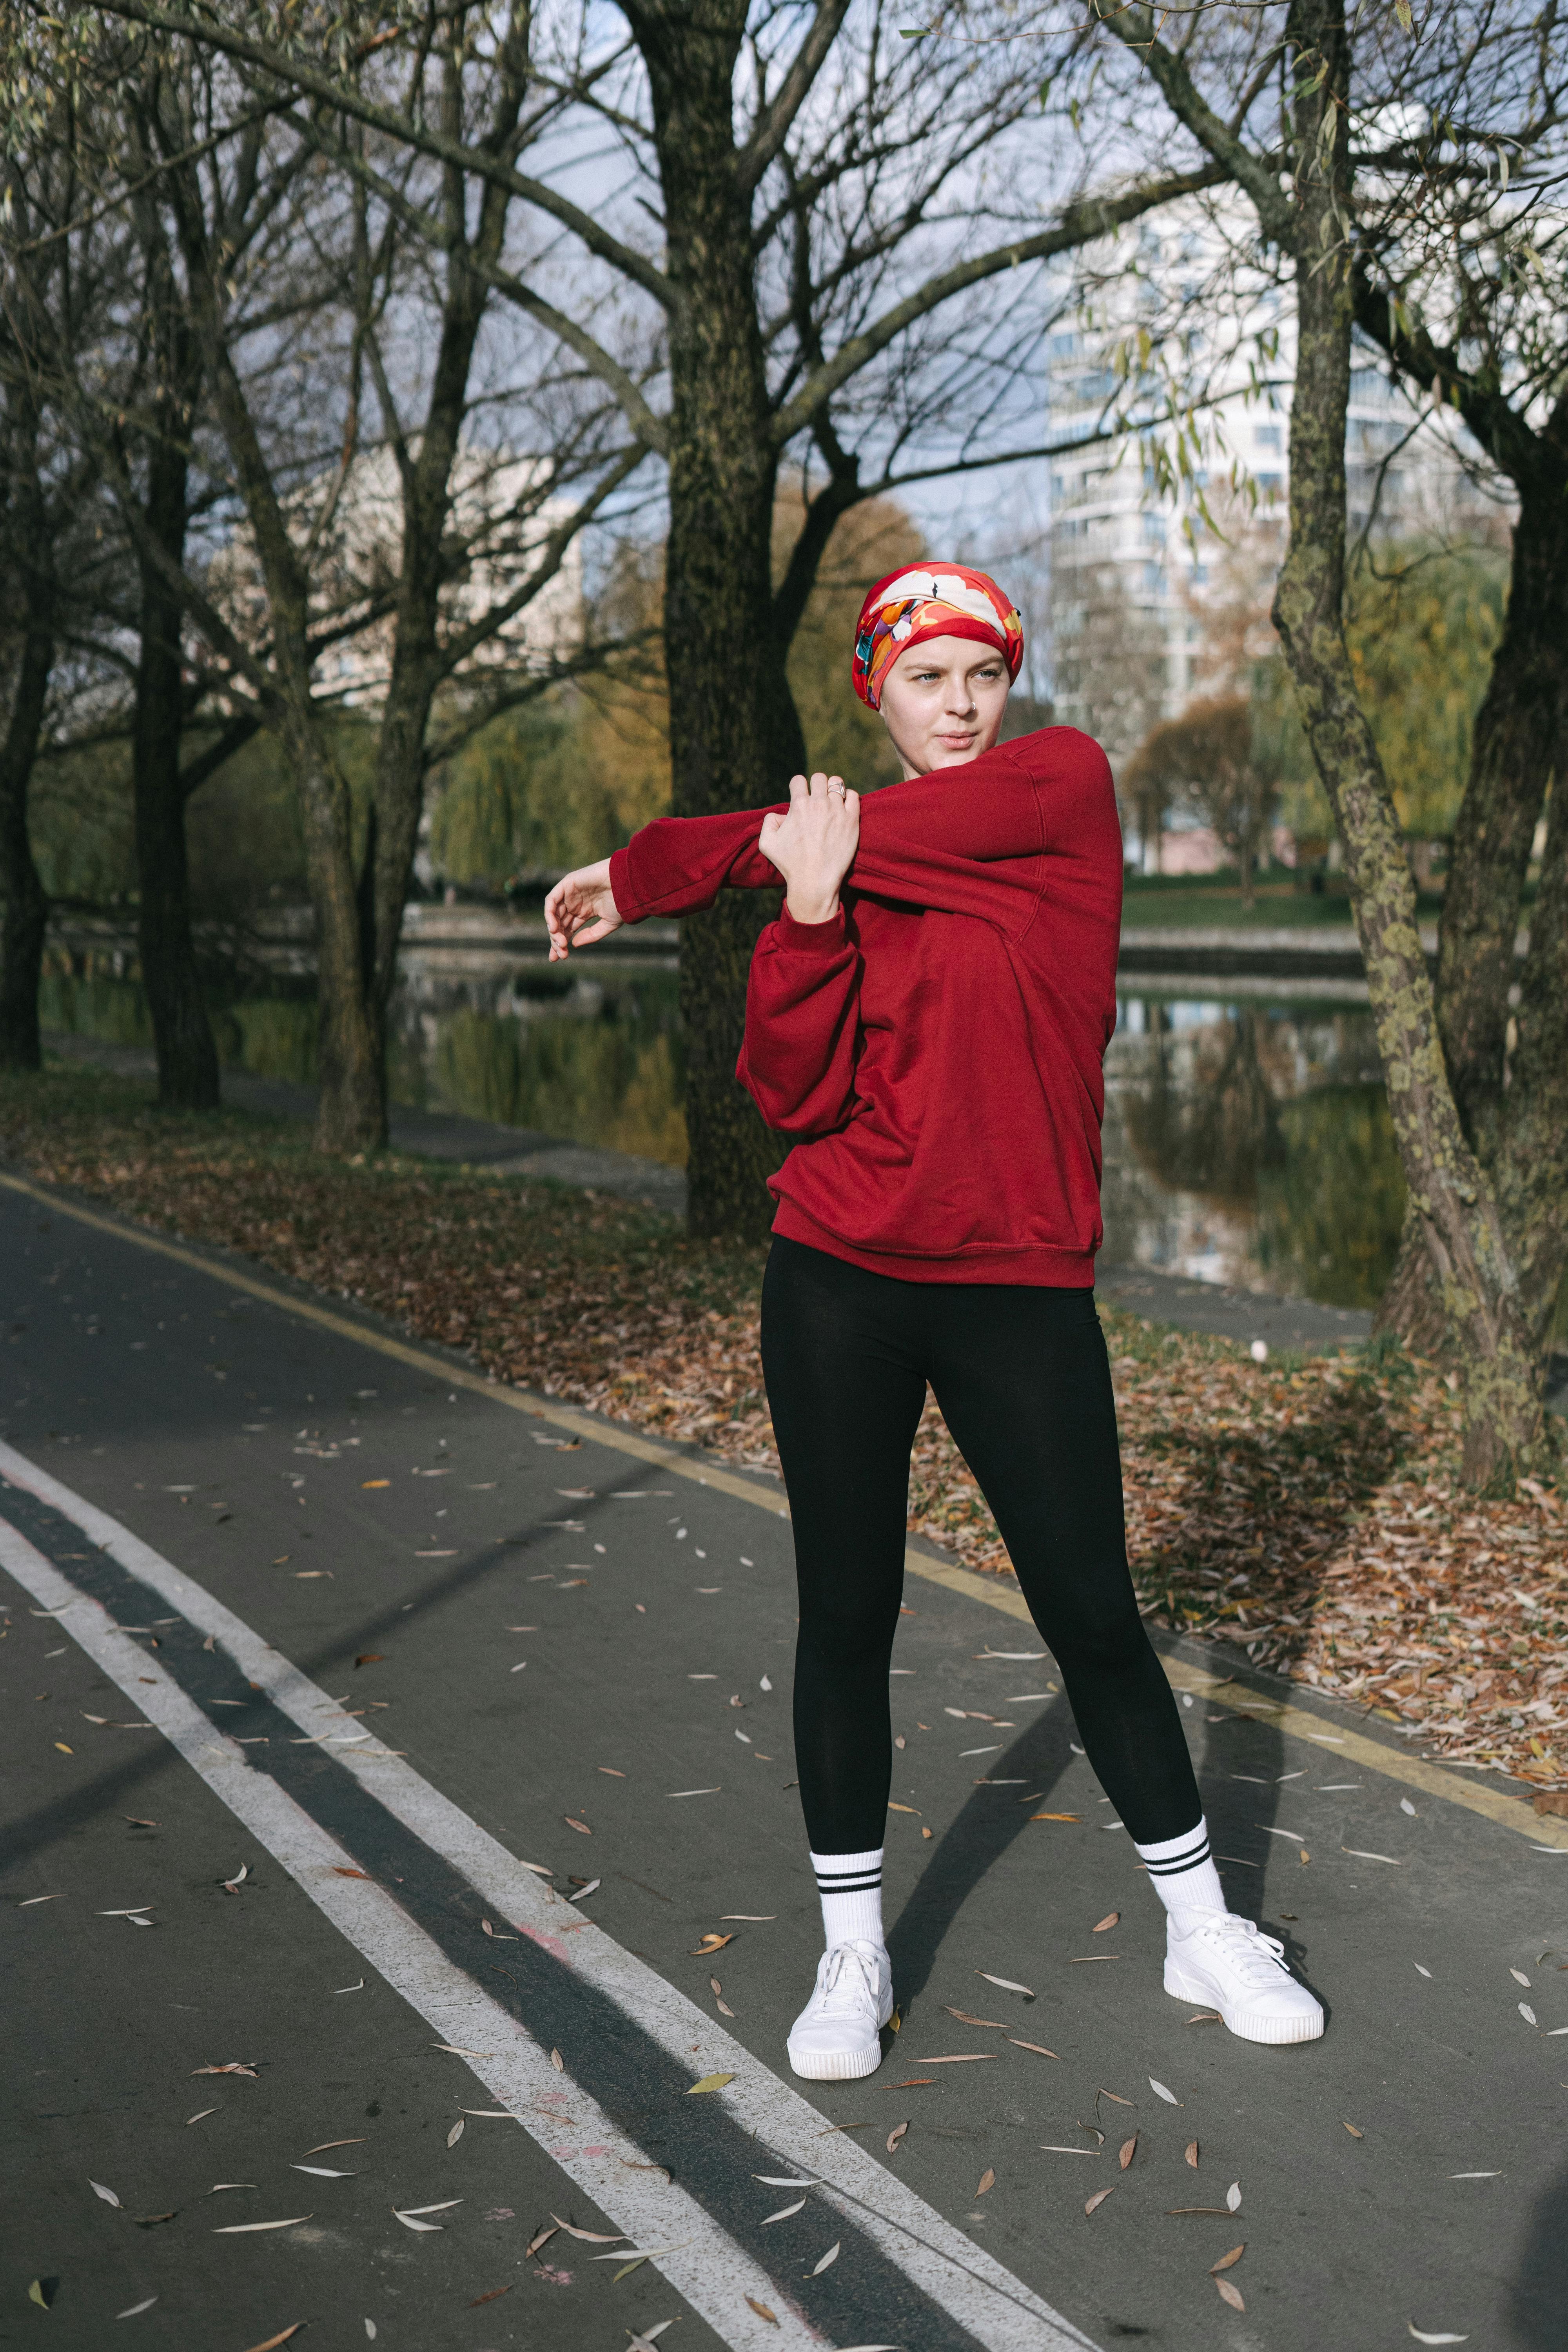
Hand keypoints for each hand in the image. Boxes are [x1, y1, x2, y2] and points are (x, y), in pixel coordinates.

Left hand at [544, 858, 622, 960]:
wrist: (628, 884)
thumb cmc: (622, 902)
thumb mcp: (608, 924)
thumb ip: (591, 935)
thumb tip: (573, 944)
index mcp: (585, 912)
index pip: (567, 929)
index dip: (561, 943)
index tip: (559, 958)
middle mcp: (575, 903)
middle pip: (559, 924)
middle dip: (556, 940)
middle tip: (560, 954)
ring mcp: (570, 893)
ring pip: (553, 914)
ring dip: (553, 930)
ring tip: (560, 942)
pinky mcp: (568, 883)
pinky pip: (551, 900)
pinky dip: (549, 914)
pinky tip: (554, 928)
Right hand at [758, 771, 859, 925]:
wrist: (815, 881)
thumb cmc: (790, 865)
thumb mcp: (767, 843)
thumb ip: (769, 821)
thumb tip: (781, 815)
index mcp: (798, 805)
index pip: (798, 780)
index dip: (797, 787)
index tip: (800, 797)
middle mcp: (818, 803)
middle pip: (819, 778)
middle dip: (816, 786)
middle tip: (817, 800)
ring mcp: (837, 810)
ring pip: (837, 783)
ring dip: (833, 789)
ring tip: (832, 801)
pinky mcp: (852, 820)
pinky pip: (854, 796)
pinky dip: (849, 798)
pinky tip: (844, 808)